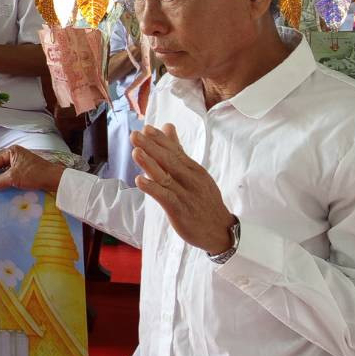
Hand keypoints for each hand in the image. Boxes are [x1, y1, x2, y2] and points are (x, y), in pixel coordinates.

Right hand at [0, 146, 65, 192]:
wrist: (54, 179)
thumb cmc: (34, 174)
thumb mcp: (14, 177)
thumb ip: (0, 180)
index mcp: (11, 152)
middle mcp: (15, 155)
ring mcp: (20, 162)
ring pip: (3, 170)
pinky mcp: (25, 170)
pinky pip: (9, 174)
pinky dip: (3, 180)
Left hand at [131, 123, 236, 253]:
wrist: (219, 230)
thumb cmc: (203, 198)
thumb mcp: (194, 172)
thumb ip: (178, 150)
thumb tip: (167, 126)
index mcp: (193, 169)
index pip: (175, 151)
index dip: (160, 140)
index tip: (146, 128)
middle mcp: (190, 179)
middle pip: (169, 161)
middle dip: (151, 147)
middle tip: (135, 135)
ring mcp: (185, 195)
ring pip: (166, 177)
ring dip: (149, 164)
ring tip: (135, 152)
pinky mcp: (179, 210)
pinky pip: (165, 197)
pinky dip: (152, 189)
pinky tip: (139, 180)